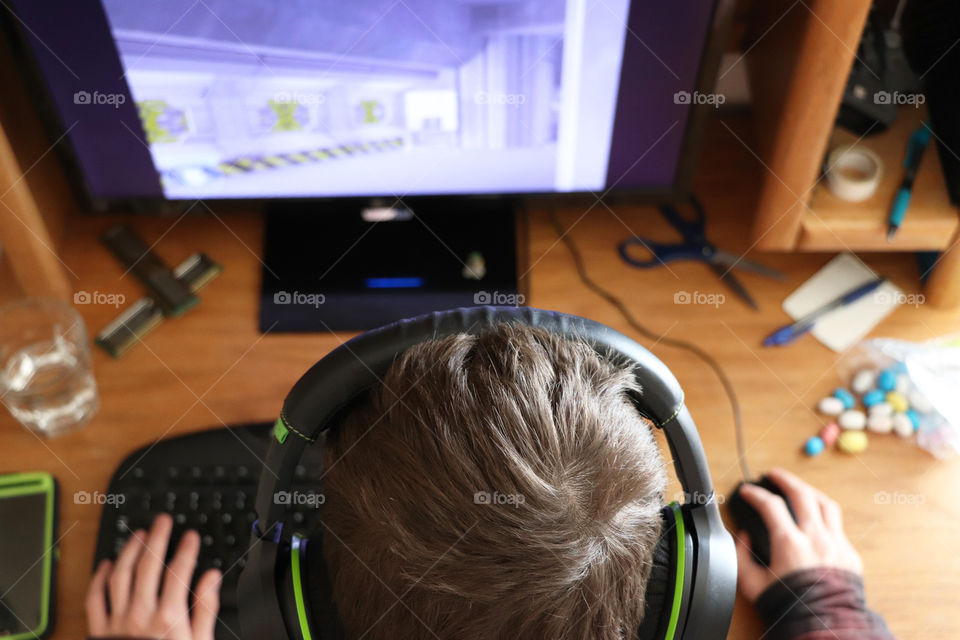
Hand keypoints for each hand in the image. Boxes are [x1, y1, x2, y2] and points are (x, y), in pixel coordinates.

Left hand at [86, 514, 221, 639]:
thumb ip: (204, 609)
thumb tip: (211, 579)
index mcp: (169, 617)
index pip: (178, 572)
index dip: (186, 549)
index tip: (190, 535)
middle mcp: (141, 614)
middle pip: (148, 566)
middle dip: (157, 539)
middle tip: (162, 521)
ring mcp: (118, 621)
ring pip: (121, 576)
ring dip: (129, 551)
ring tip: (137, 535)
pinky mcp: (100, 631)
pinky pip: (95, 599)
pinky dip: (99, 579)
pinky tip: (107, 565)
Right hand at [734, 468, 862, 601]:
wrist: (824, 626)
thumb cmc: (790, 608)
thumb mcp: (753, 585)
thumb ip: (742, 557)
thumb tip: (743, 537)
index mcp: (789, 543)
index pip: (769, 505)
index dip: (754, 494)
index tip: (747, 491)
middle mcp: (815, 537)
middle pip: (801, 493)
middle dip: (785, 479)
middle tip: (774, 474)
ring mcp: (836, 543)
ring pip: (826, 504)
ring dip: (810, 491)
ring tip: (799, 488)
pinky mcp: (850, 554)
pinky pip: (837, 525)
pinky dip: (824, 516)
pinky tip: (817, 518)